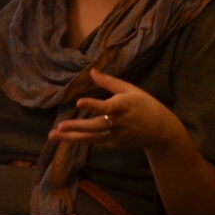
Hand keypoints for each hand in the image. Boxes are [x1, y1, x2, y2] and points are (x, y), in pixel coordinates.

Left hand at [49, 69, 184, 150]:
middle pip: (94, 126)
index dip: (92, 105)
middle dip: (75, 127)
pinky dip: (80, 140)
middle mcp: (117, 123)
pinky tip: (66, 138)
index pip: (105, 106)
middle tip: (58, 127)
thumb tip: (92, 71)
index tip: (79, 102)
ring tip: (53, 136)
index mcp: (123, 106)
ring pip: (90, 138)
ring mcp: (115, 135)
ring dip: (71, 137)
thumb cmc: (145, 105)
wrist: (161, 130)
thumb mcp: (131, 90)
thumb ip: (109, 82)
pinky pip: (94, 142)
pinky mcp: (113, 143)